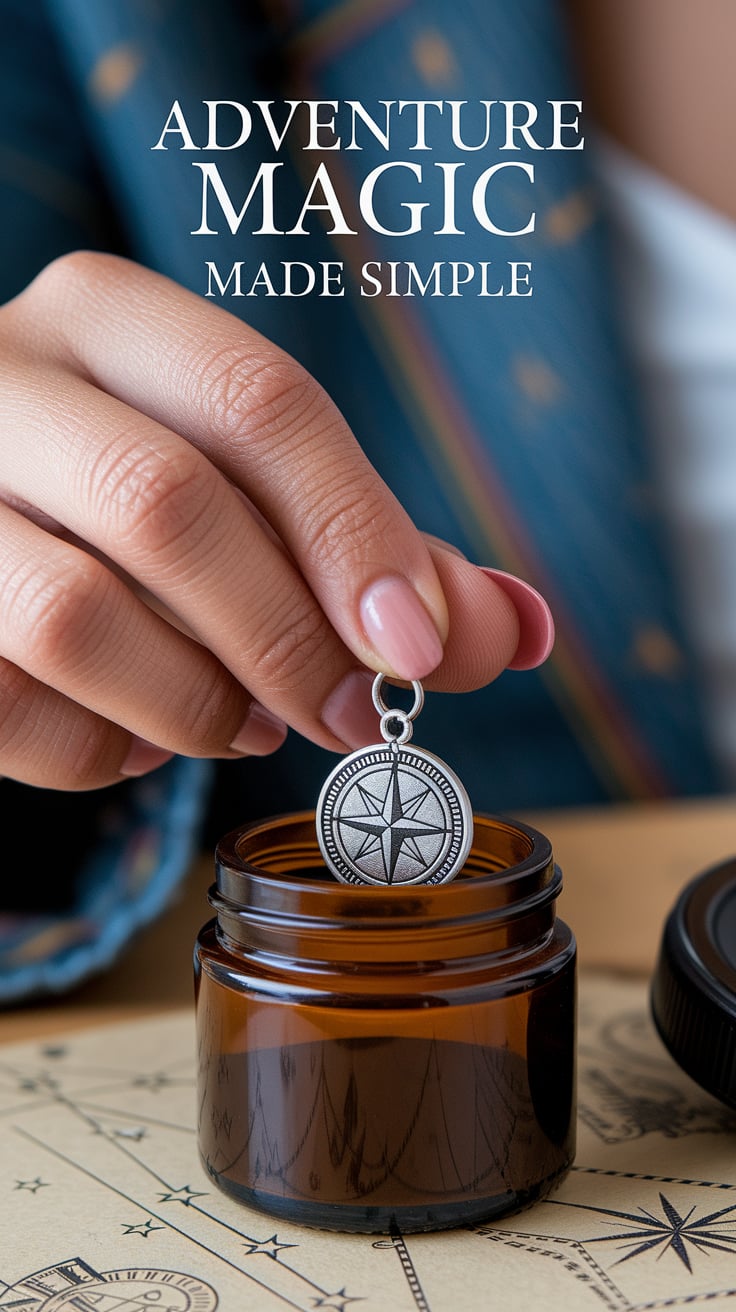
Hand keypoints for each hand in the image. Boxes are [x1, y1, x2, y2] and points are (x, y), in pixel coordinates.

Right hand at [0, 252, 552, 788]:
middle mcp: (0, 380)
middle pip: (169, 503)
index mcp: (106, 319)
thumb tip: (510, 629)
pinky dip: (105, 754)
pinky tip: (135, 733)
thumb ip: (373, 547)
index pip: (261, 402)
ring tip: (239, 720)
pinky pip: (16, 712)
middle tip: (350, 717)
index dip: (358, 532)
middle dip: (287, 636)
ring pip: (78, 617)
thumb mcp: (245, 483)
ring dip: (195, 703)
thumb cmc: (131, 491)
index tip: (420, 646)